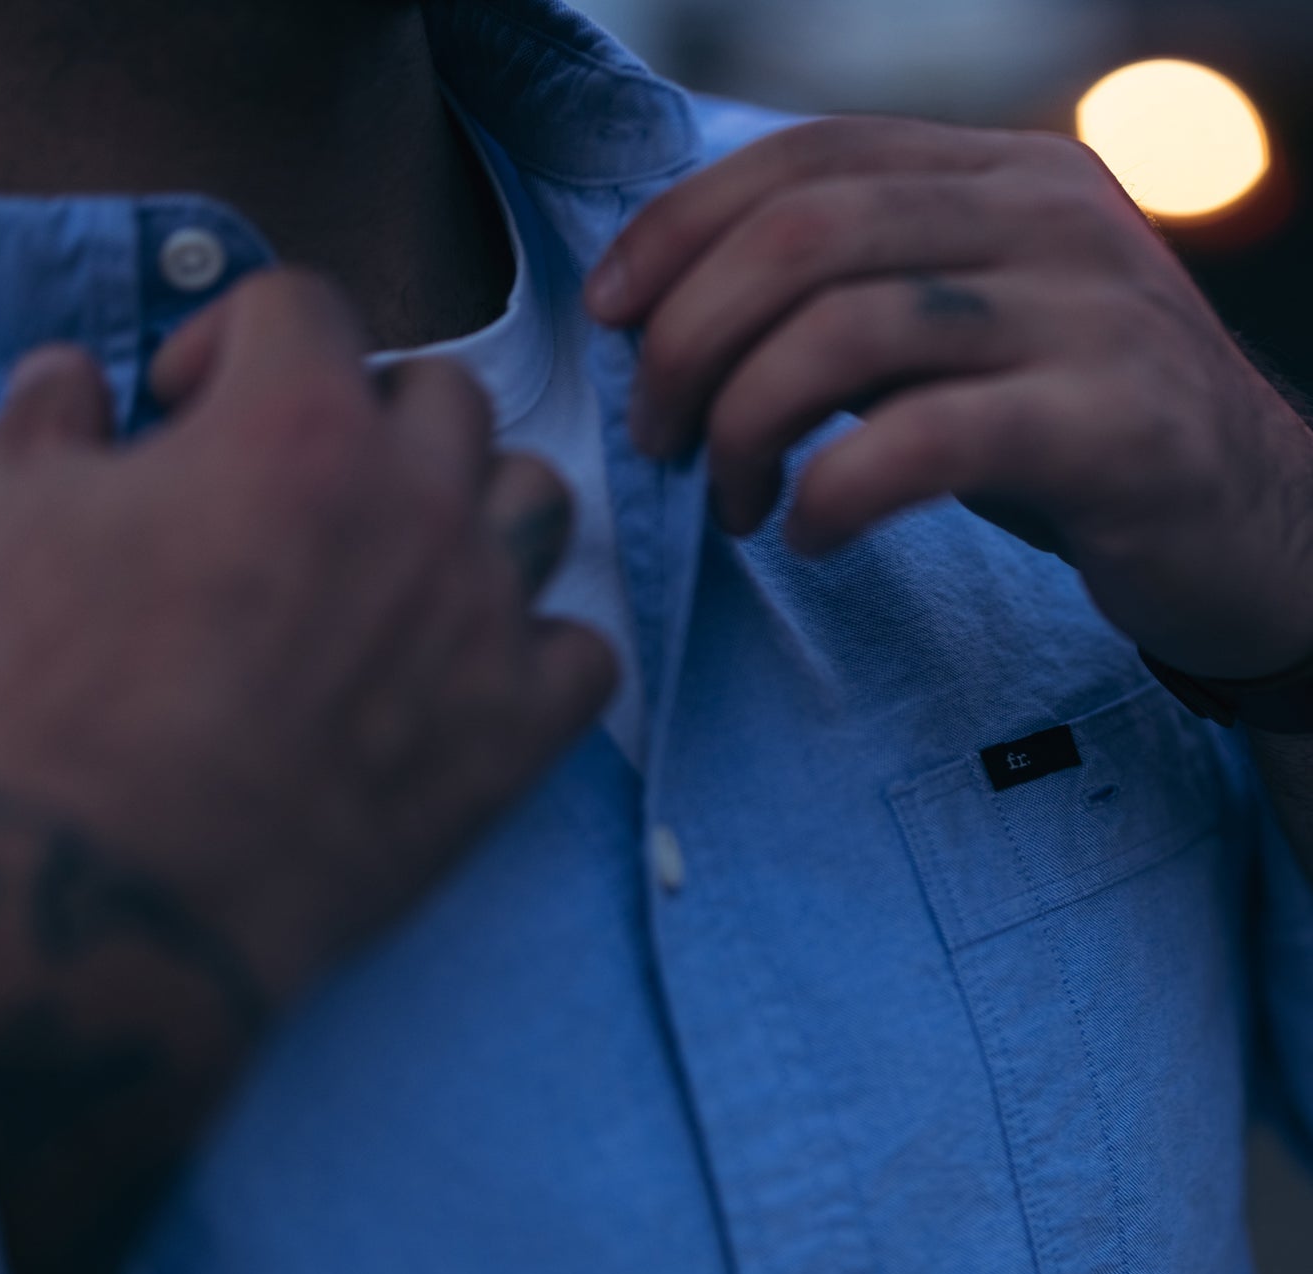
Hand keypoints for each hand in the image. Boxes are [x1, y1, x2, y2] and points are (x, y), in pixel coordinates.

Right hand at [0, 267, 614, 1008]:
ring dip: (477, 508)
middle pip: (445, 392)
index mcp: (297, 423)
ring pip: (538, 500)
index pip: (304, 305)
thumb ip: (49, 415)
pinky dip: (542, 650)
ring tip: (409, 561)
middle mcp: (417, 500)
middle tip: (306, 483)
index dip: (232, 337)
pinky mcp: (519, 728)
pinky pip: (586, 651)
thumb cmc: (64, 704)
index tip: (188, 406)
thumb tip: (76, 376)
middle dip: (369, 413)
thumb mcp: (6, 523)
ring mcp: (483, 615)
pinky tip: (477, 670)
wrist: (134, 892)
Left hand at [586, 116, 1312, 680]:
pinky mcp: (1110, 425)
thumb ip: (860, 297)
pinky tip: (811, 535)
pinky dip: (833, 493)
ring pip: (847, 330)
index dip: (679, 227)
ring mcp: (1088, 313)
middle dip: (688, 340)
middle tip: (657, 437)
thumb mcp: (967, 337)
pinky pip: (923, 440)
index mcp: (1002, 174)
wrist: (1255, 529)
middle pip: (805, 235)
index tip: (607, 314)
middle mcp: (1047, 217)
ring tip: (731, 501)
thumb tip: (684, 316)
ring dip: (744, 425)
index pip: (806, 157)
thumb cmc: (1074, 437)